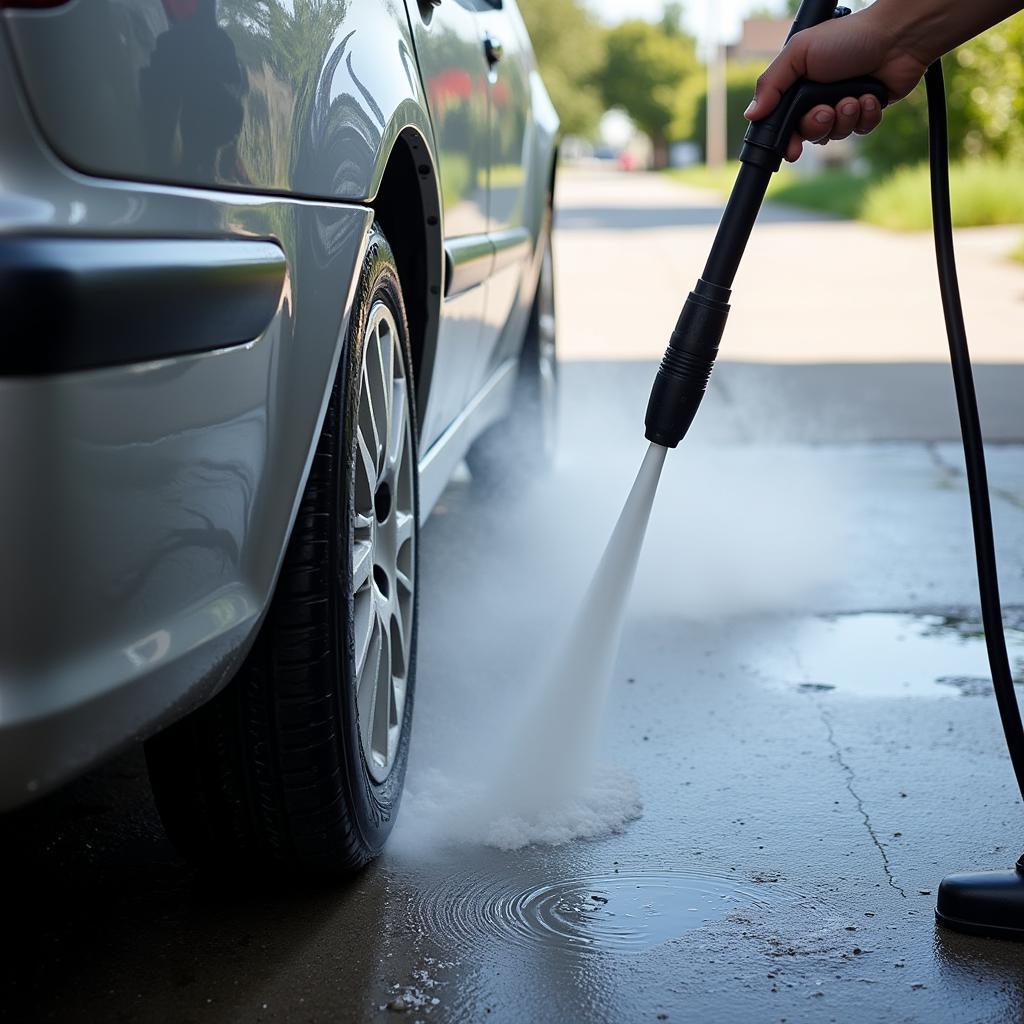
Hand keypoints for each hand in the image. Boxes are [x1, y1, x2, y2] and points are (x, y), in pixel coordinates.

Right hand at [743, 6, 930, 161]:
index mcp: (799, 86)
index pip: (784, 124)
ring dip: (844, 119)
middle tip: (826, 111)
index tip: (791, 149)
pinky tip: (870, 97)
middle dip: (818, 126)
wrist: (896, 37)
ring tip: (853, 98)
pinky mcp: (868, 112)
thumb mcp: (799, 53)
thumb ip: (771, 84)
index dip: (786, 140)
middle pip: (809, 134)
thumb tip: (751, 114)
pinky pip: (862, 131)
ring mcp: (844, 106)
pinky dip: (866, 116)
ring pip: (836, 135)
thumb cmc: (848, 37)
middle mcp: (819, 98)